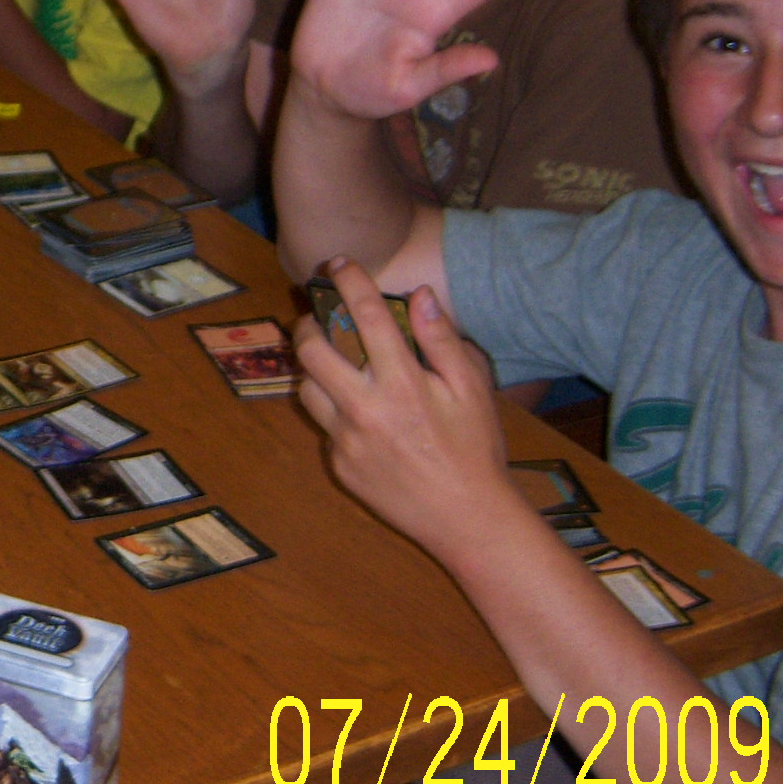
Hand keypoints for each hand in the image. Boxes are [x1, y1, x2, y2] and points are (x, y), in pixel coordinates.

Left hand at [294, 258, 520, 566]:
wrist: (468, 519)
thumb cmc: (476, 450)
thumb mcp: (471, 390)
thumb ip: (442, 340)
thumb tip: (420, 295)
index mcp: (403, 384)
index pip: (366, 317)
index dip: (349, 282)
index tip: (337, 264)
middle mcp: (366, 409)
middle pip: (311, 349)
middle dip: (308, 323)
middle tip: (317, 316)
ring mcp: (347, 440)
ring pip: (306, 388)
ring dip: (313, 368)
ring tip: (332, 361)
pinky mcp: (339, 465)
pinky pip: (324, 426)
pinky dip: (334, 411)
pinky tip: (358, 413)